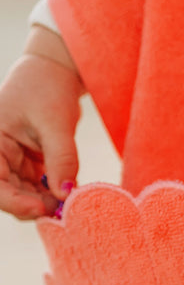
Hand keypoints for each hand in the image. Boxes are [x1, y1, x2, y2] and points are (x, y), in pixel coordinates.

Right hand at [0, 27, 82, 219]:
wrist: (56, 74)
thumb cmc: (47, 88)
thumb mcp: (55, 123)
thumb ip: (61, 159)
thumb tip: (65, 194)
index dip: (14, 201)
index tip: (40, 209)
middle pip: (10, 194)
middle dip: (35, 206)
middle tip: (64, 211)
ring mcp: (16, 162)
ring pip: (27, 195)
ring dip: (48, 203)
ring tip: (72, 203)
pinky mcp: (33, 165)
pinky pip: (42, 188)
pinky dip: (57, 194)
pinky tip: (72, 194)